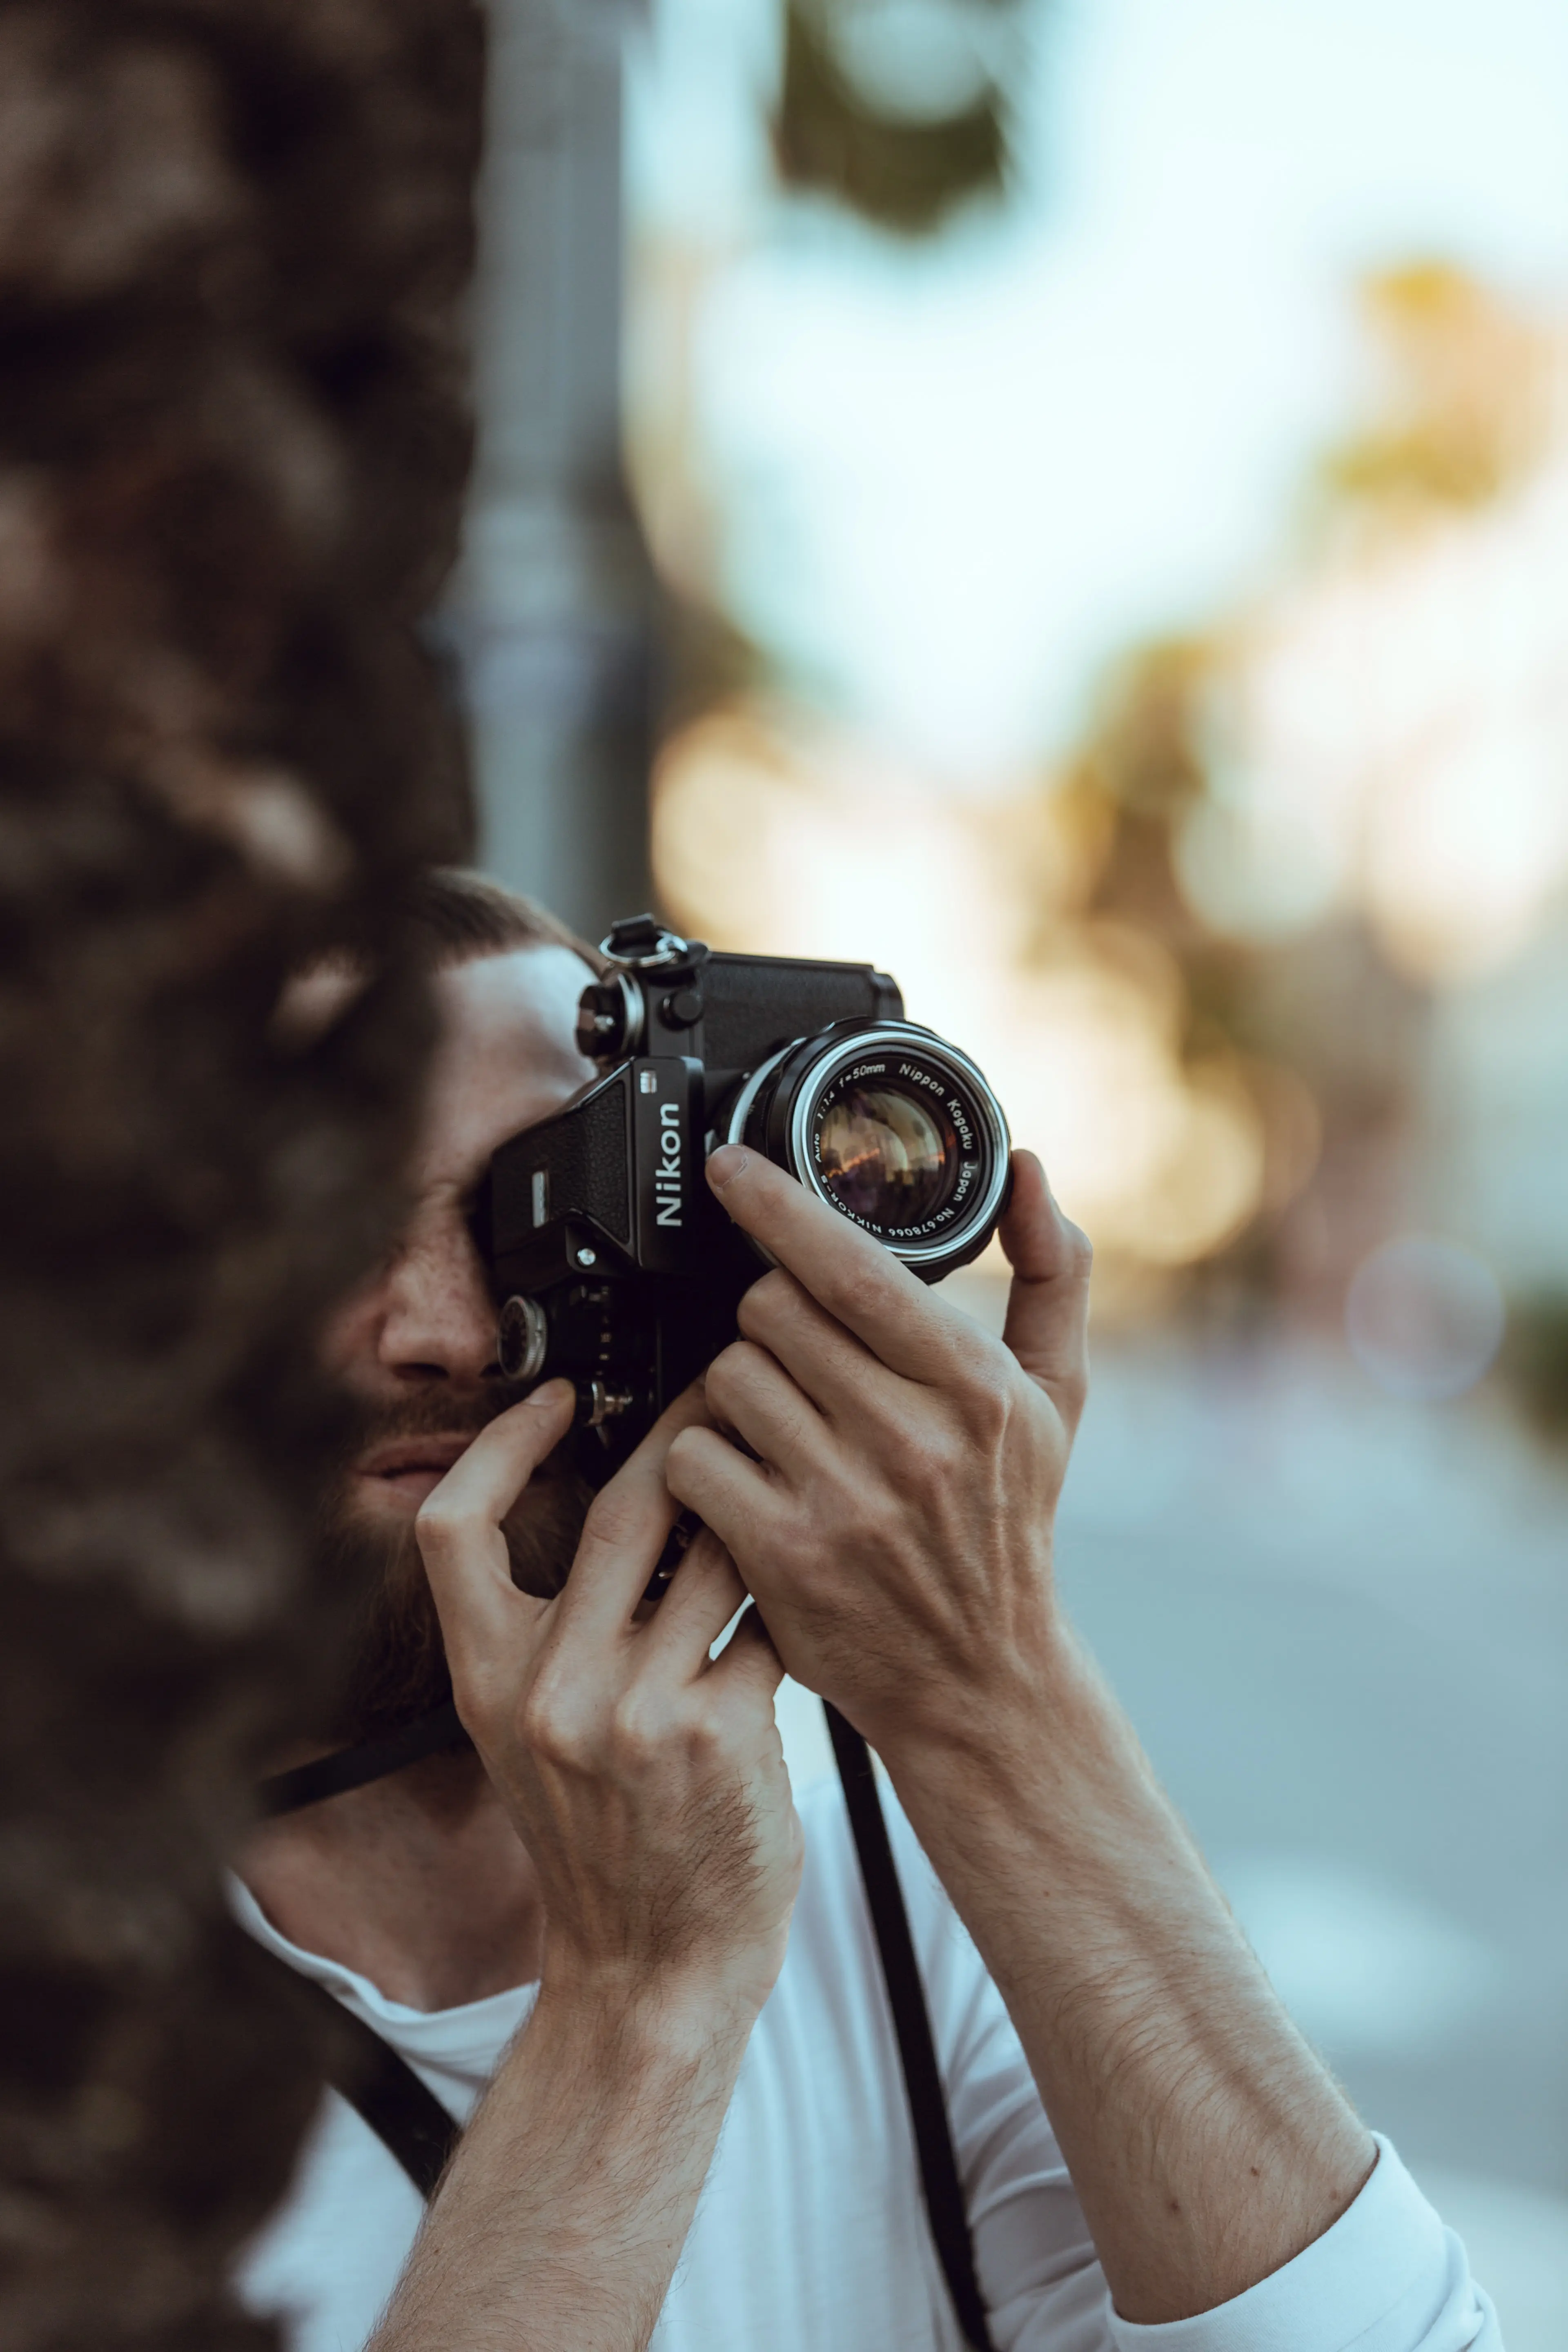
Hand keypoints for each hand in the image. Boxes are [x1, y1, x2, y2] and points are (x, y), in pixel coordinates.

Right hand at [414, 1383, 802, 2022]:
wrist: (650, 1970)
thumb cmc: (604, 1847)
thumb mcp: (531, 1738)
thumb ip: (552, 1633)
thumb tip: (621, 1504)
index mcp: (488, 1681)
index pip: (454, 1528)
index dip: (500, 1446)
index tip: (555, 1398)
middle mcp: (550, 1689)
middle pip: (619, 1508)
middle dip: (683, 1431)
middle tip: (722, 1387)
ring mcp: (632, 1711)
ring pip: (711, 1552)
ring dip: (755, 1507)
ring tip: (784, 1473)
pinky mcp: (715, 1733)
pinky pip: (764, 1622)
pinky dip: (788, 1599)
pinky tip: (810, 1596)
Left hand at [664, 1147, 1090, 1763]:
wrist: (980, 1679)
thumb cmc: (1008, 1522)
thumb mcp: (1058, 1396)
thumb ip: (1052, 1273)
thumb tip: (1030, 1170)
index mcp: (976, 1387)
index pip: (851, 1270)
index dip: (777, 1206)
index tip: (729, 1167)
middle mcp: (912, 1441)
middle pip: (770, 1312)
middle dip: (770, 1318)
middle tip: (799, 1356)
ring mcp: (844, 1502)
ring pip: (727, 1378)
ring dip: (737, 1387)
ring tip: (783, 1422)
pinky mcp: (782, 1556)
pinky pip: (695, 1457)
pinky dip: (704, 1458)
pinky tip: (746, 1475)